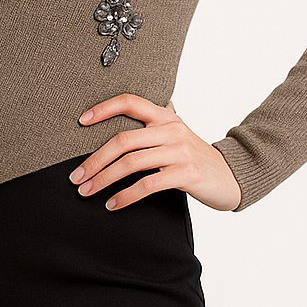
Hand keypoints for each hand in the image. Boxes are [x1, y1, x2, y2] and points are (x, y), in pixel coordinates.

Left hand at [70, 93, 240, 211]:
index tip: (81, 121)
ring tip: (87, 192)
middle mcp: (171, 129)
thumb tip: (113, 132)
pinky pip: (147, 185)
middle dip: (95, 160)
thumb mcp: (174, 135)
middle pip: (123, 140)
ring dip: (104, 179)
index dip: (104, 108)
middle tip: (76, 176)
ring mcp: (179, 151)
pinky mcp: (185, 174)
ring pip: (131, 163)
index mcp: (165, 116)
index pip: (130, 101)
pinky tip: (113, 204)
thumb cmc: (194, 157)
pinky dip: (125, 196)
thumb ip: (151, 129)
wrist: (230, 175)